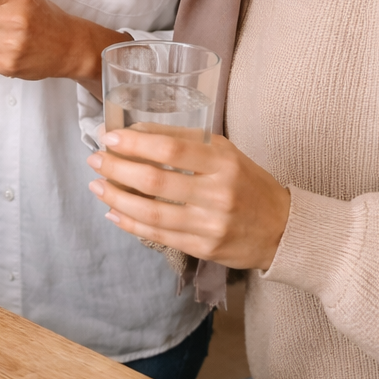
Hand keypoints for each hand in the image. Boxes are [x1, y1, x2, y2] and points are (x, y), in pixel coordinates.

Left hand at [87, 127, 290, 269]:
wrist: (283, 229)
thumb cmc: (248, 183)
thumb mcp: (225, 152)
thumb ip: (185, 140)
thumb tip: (136, 130)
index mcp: (223, 161)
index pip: (172, 148)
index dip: (136, 142)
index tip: (110, 136)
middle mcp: (217, 193)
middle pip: (155, 180)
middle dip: (117, 168)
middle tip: (96, 159)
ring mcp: (210, 224)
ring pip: (151, 212)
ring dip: (117, 197)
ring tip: (97, 185)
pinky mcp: (204, 248)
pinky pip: (158, 235)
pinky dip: (130, 223)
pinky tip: (113, 212)